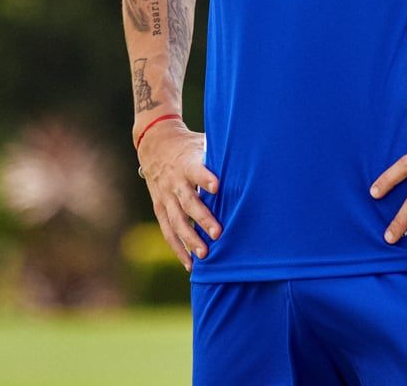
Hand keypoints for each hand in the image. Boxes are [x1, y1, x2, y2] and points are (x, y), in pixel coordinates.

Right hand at [137, 123, 219, 269]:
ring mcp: (165, 197)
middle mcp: (174, 182)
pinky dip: (178, 248)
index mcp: (187, 163)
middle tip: (218, 233)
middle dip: (202, 218)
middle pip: (188, 202)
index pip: (196, 171)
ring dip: (190, 239)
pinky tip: (189, 264)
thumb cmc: (190, 146)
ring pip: (176, 220)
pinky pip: (168, 231)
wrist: (154, 144)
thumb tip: (252, 158)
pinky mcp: (159, 208)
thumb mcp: (202, 142)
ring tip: (204, 255)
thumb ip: (221, 154)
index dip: (206, 178)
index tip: (217, 188)